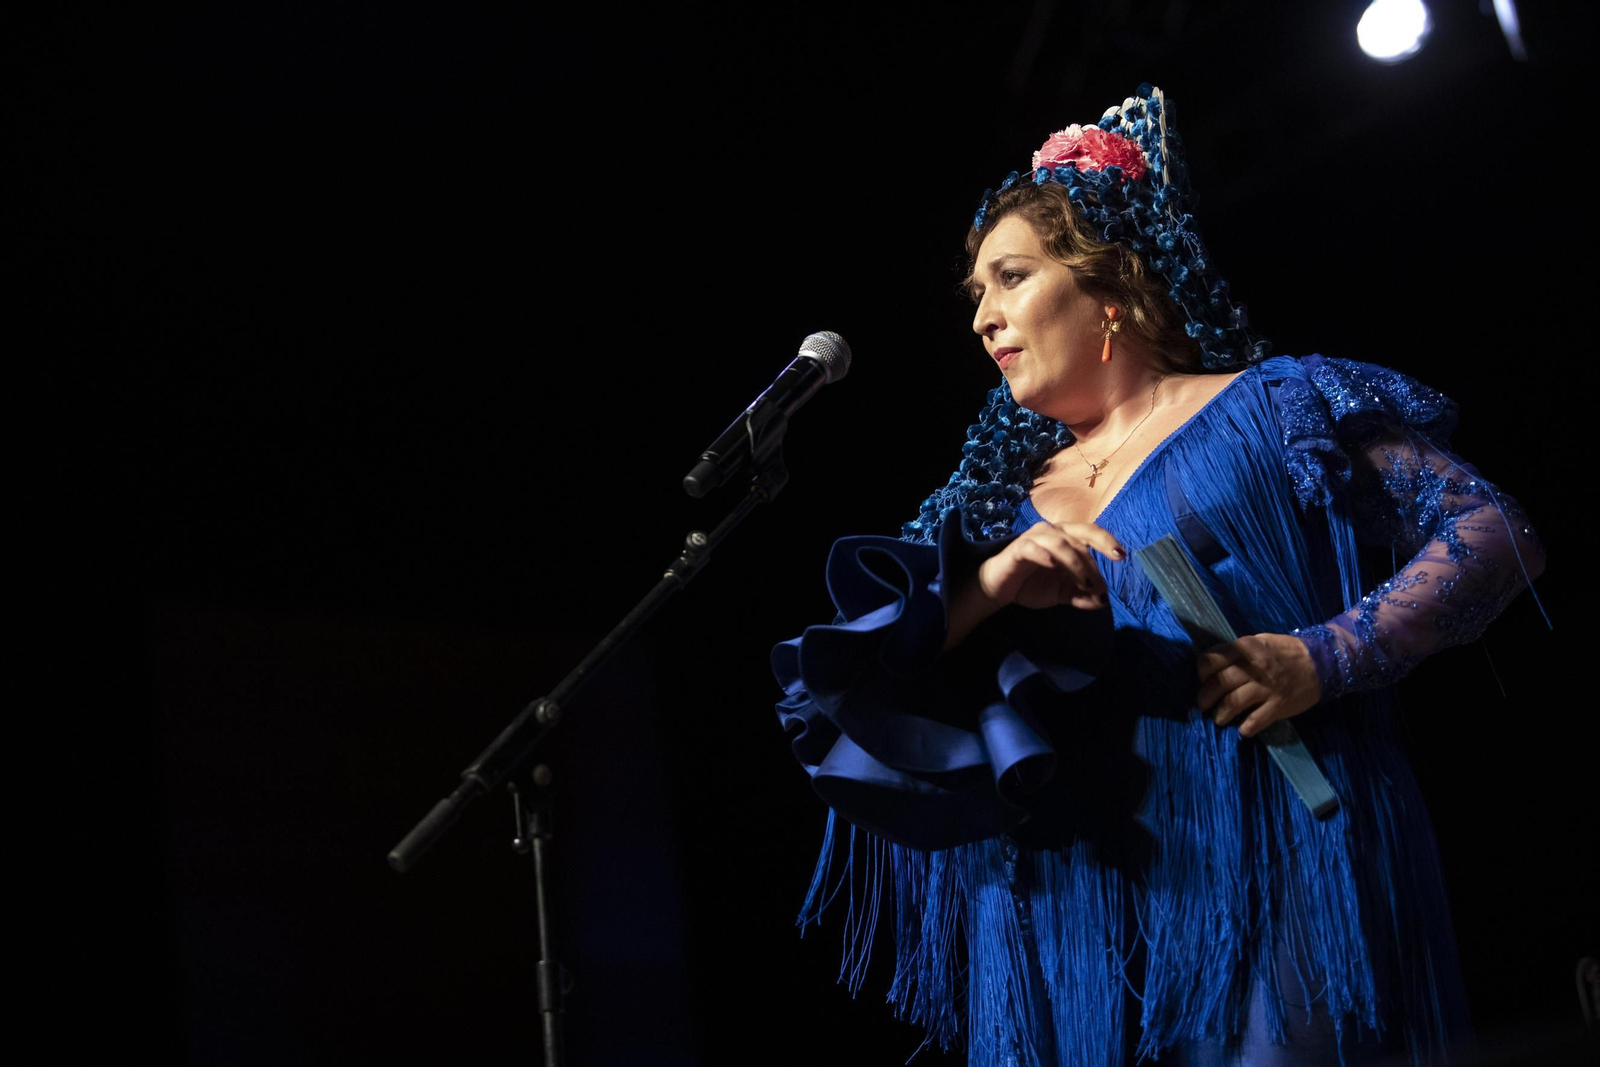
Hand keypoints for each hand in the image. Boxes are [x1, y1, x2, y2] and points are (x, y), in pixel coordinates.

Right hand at [975, 521, 1124, 612]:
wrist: (1000, 589)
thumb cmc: (1032, 584)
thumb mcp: (1062, 593)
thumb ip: (1082, 595)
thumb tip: (1103, 601)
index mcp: (1066, 538)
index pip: (1090, 533)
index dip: (1106, 540)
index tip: (1121, 556)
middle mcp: (1052, 532)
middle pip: (1079, 537)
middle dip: (1092, 562)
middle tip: (1099, 584)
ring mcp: (1034, 538)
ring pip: (1060, 544)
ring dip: (1075, 563)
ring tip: (1083, 584)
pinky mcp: (1018, 549)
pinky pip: (1032, 547)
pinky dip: (1044, 555)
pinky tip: (1053, 565)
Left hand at [1195, 633, 1321, 737]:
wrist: (1321, 662)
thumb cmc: (1285, 651)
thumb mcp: (1259, 641)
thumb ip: (1237, 651)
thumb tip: (1212, 664)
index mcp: (1246, 648)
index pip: (1211, 660)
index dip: (1202, 672)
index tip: (1202, 680)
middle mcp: (1253, 668)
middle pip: (1219, 683)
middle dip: (1205, 697)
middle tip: (1202, 705)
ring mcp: (1266, 688)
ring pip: (1232, 703)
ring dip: (1220, 714)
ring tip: (1218, 719)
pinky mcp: (1279, 705)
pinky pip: (1256, 720)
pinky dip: (1245, 728)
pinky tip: (1242, 729)